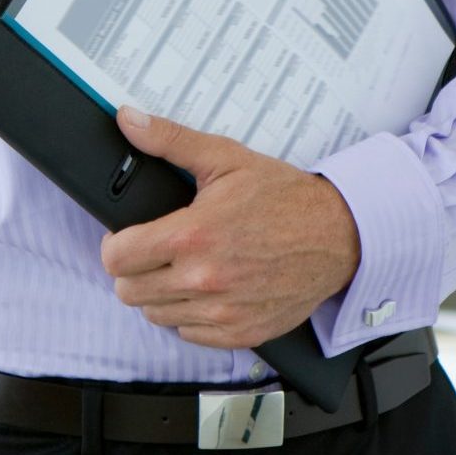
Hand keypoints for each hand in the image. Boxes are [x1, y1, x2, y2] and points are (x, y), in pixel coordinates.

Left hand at [99, 106, 360, 348]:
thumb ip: (170, 140)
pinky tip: (208, 290)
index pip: (116, 257)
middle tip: (158, 251)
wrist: (339, 235)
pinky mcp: (241, 332)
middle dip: (135, 269)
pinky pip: (188, 334)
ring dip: (161, 294)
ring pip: (156, 315)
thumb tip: (128, 119)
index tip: (129, 237)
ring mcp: (223, 311)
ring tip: (185, 268)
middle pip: (129, 291)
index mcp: (192, 235)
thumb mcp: (226, 157)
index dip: (116, 244)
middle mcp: (204, 279)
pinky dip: (191, 316)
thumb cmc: (283, 196)